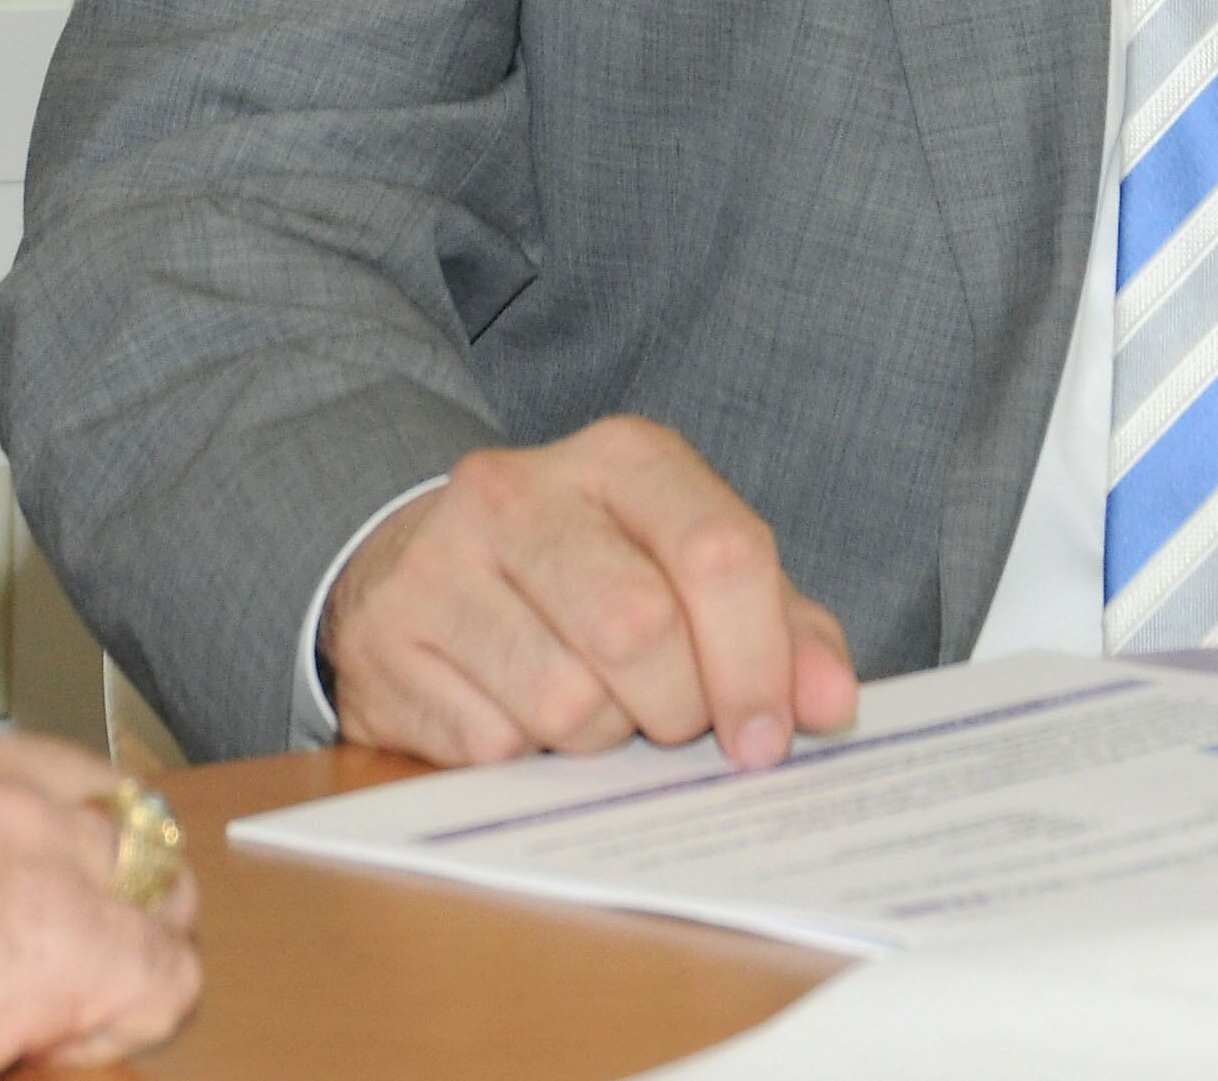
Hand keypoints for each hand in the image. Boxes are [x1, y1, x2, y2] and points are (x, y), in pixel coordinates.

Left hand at [0, 682, 199, 1080]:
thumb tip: (8, 1042)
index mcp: (56, 938)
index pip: (171, 970)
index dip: (123, 1022)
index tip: (62, 1043)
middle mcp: (24, 828)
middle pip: (148, 857)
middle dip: (122, 915)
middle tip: (50, 968)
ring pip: (69, 770)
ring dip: (57, 830)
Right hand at [324, 414, 860, 768]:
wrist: (416, 565)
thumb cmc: (585, 577)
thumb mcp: (687, 574)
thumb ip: (779, 629)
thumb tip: (833, 705)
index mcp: (622, 459)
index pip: (719, 551)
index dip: (759, 662)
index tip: (766, 738)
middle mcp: (522, 490)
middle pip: (642, 630)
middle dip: (675, 709)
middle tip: (668, 723)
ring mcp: (441, 561)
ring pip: (566, 703)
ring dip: (599, 740)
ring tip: (588, 709)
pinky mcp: (384, 640)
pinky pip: (492, 746)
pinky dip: (525, 758)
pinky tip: (515, 715)